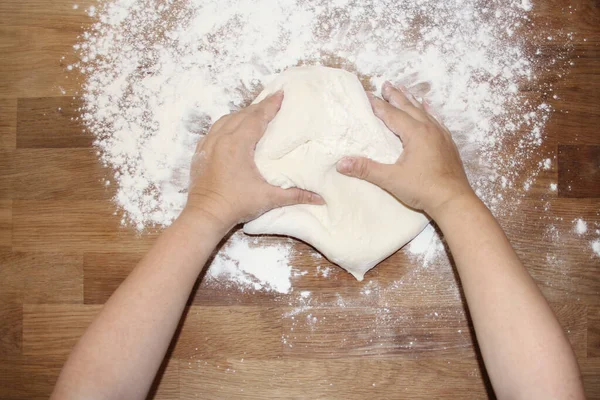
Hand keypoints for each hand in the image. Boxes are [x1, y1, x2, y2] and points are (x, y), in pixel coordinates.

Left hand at [185, 91, 322, 229]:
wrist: (205, 215)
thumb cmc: (236, 205)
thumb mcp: (268, 199)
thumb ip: (295, 195)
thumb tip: (320, 198)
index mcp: (237, 144)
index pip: (257, 117)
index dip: (271, 105)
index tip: (281, 93)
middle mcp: (221, 139)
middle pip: (242, 115)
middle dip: (259, 107)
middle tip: (273, 101)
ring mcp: (208, 144)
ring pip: (226, 120)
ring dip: (242, 114)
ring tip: (255, 113)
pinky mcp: (201, 153)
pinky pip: (214, 130)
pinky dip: (226, 124)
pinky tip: (232, 128)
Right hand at [336, 81, 474, 218]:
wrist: (454, 201)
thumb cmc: (423, 189)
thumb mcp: (391, 180)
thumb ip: (366, 169)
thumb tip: (341, 163)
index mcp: (415, 134)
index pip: (392, 114)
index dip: (378, 105)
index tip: (367, 94)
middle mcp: (429, 129)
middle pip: (409, 107)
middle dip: (395, 96)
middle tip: (386, 85)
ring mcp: (441, 136)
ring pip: (424, 112)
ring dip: (411, 100)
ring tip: (404, 90)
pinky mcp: (448, 144)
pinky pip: (437, 121)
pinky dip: (430, 112)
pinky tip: (428, 108)